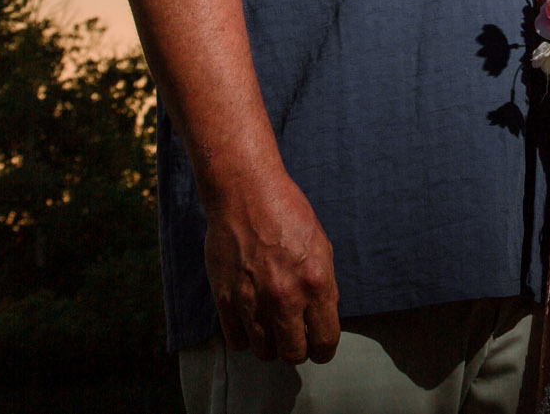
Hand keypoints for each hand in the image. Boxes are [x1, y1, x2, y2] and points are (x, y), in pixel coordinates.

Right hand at [203, 168, 339, 363]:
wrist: (246, 194)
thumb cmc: (288, 214)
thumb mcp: (321, 245)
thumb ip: (324, 285)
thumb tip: (321, 315)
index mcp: (316, 283)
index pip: (324, 340)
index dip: (324, 349)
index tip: (319, 347)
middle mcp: (285, 297)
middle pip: (293, 354)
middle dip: (298, 349)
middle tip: (295, 337)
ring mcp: (252, 301)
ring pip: (264, 353)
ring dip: (270, 345)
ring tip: (272, 328)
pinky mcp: (225, 300)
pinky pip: (236, 342)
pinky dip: (245, 338)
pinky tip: (251, 321)